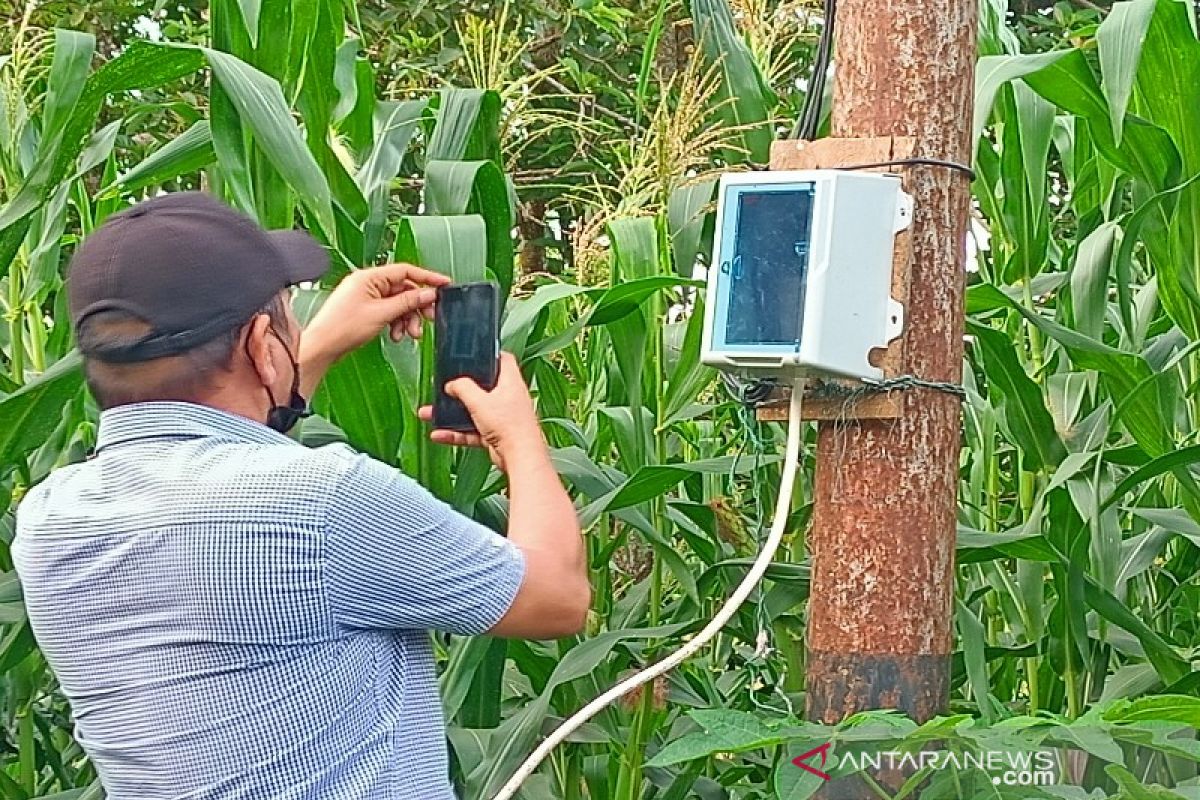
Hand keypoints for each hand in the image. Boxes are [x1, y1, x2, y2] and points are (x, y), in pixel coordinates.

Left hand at [301, 263, 449, 368]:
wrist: (323, 346)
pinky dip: (396, 323)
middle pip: (404, 289)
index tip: (444, 284)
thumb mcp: (382, 313)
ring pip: (398, 303)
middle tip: (429, 318)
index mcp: (370, 277)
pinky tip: (396, 334)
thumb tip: (427, 294)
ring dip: (407, 318)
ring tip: (409, 333)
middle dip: (417, 306)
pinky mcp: (365, 309)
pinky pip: (389, 311)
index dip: (427, 278)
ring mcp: (366, 297)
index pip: (406, 271)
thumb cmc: (342, 327)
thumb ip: (408, 302)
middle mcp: (368, 283)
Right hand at [418, 353, 546, 471]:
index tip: (473, 356)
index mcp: (510, 382)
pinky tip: (440, 434)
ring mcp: (502, 417)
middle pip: (483, 387)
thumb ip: (463, 388)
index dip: (488, 356)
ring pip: (474, 411)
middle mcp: (508, 398)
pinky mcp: (496, 435)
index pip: (502, 360)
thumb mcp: (480, 401)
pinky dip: (457, 433)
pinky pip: (472, 430)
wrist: (520, 458)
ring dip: (453, 414)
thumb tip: (453, 384)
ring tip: (432, 414)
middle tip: (446, 389)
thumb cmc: (511, 427)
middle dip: (461, 390)